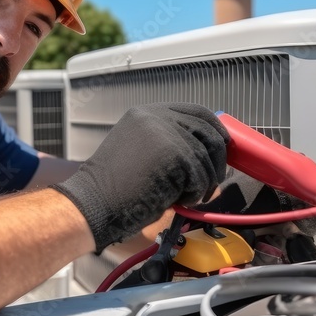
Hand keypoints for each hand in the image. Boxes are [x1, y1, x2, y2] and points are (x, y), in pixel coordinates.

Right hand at [52, 103, 228, 251]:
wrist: (94, 203)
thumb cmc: (114, 189)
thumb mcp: (141, 152)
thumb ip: (170, 143)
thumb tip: (210, 151)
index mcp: (146, 113)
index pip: (196, 111)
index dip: (215, 130)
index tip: (222, 148)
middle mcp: (155, 116)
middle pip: (208, 130)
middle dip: (217, 158)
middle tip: (213, 180)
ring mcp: (164, 132)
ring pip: (207, 156)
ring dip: (204, 182)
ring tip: (186, 196)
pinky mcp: (174, 153)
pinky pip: (201, 175)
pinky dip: (195, 194)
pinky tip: (177, 201)